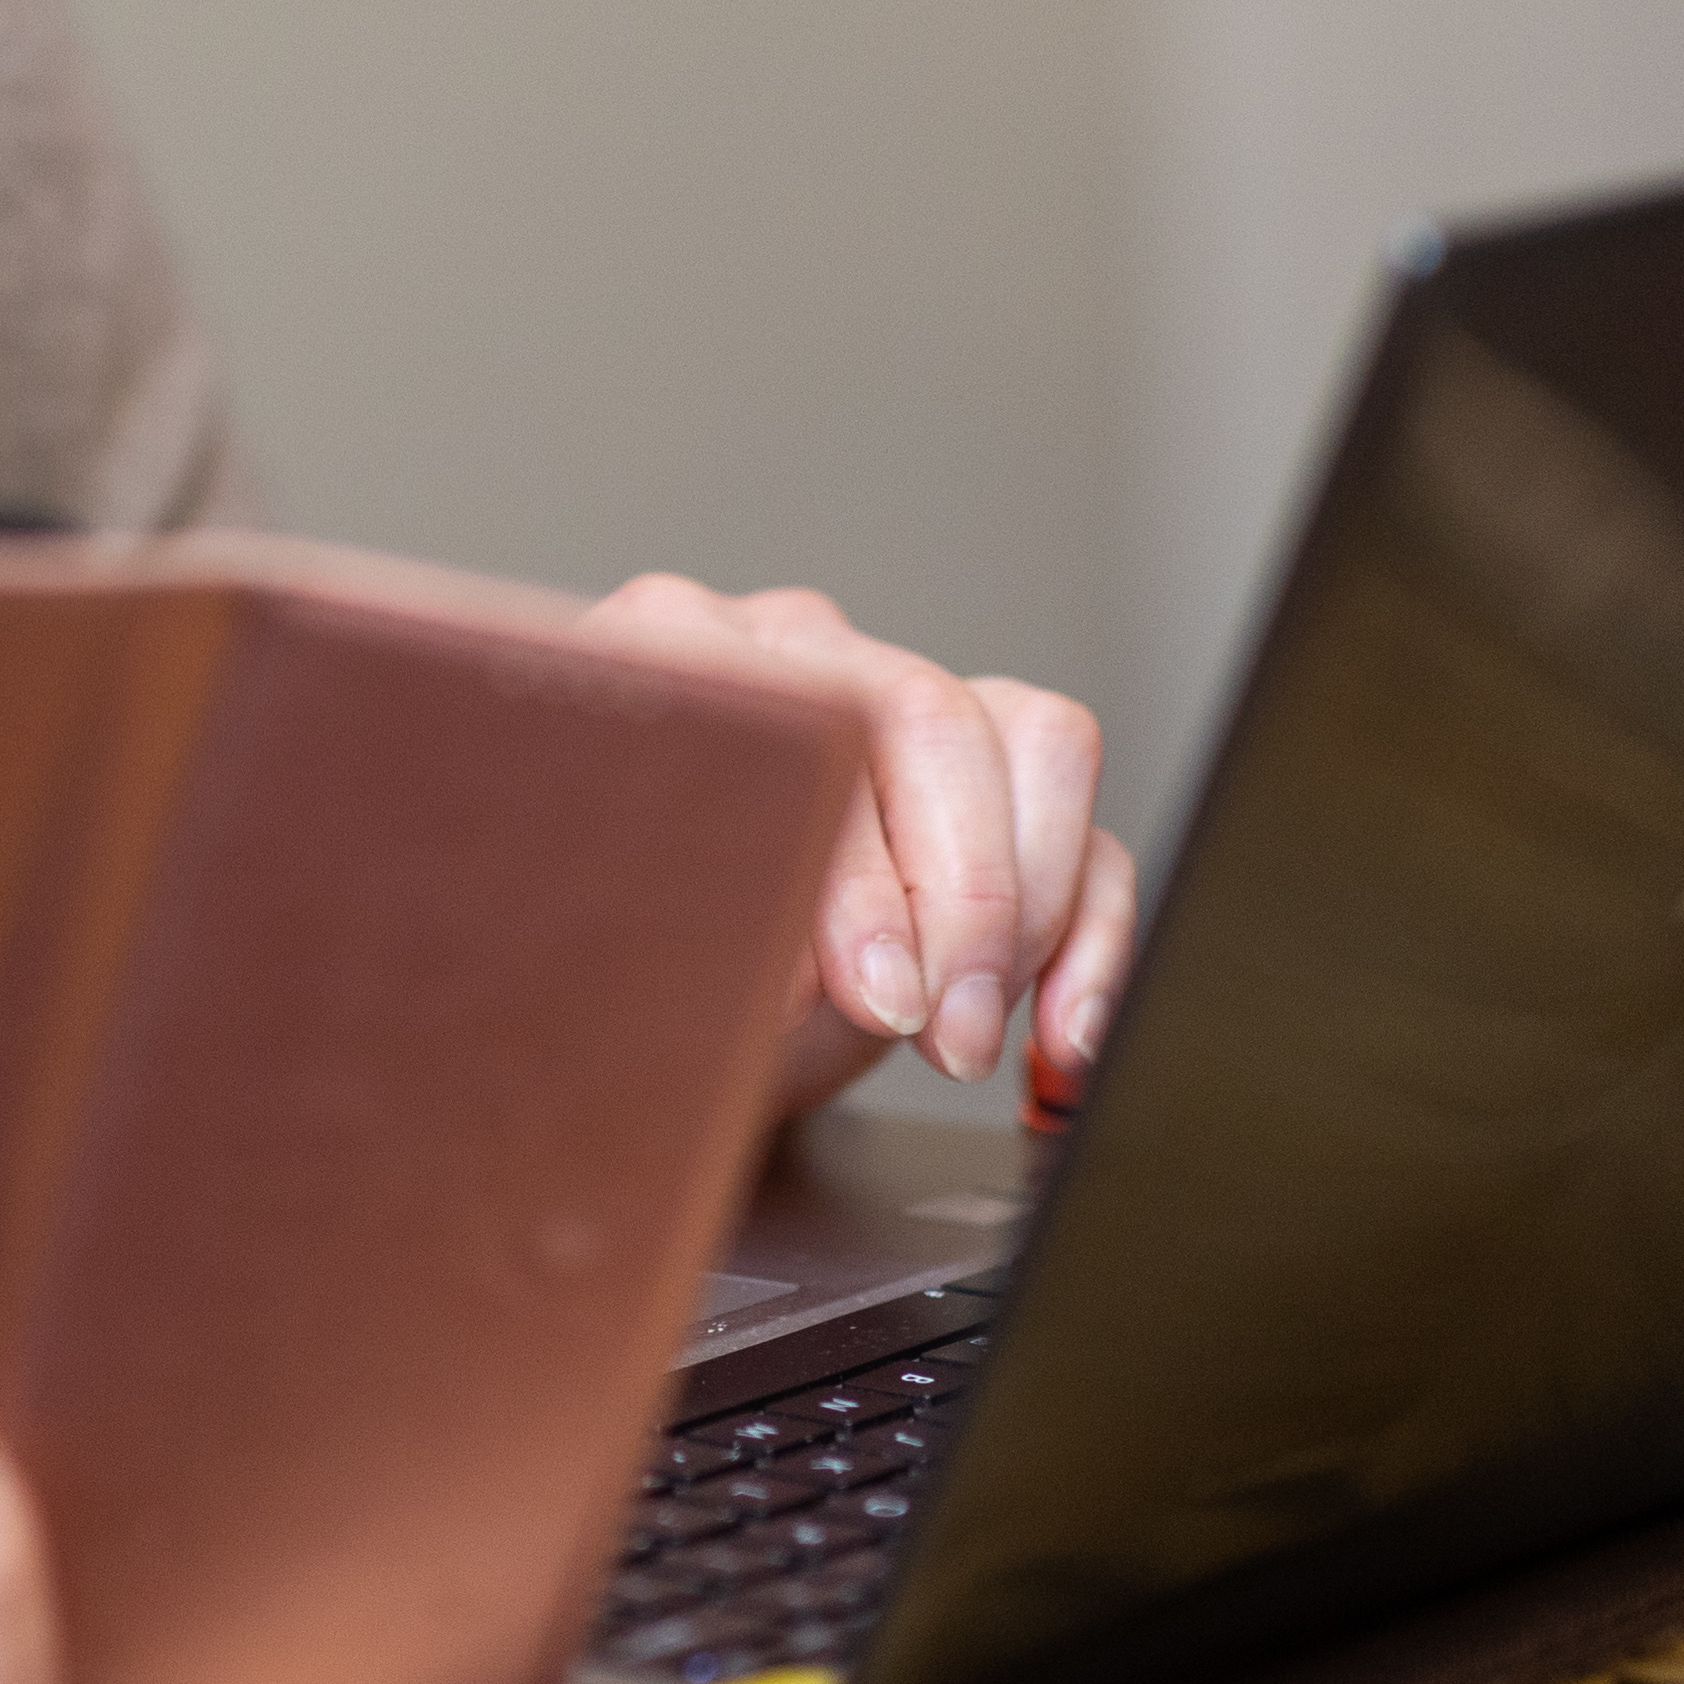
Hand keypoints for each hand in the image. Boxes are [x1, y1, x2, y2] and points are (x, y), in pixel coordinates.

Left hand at [581, 577, 1138, 1113]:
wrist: (611, 958)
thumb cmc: (595, 937)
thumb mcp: (608, 938)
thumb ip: (675, 927)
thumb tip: (782, 984)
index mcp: (677, 643)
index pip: (804, 726)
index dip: (851, 876)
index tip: (864, 997)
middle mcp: (796, 642)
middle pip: (934, 719)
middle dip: (957, 901)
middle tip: (938, 1035)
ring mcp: (901, 687)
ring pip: (1034, 745)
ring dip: (1024, 915)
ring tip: (965, 1042)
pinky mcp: (985, 762)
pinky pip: (1083, 823)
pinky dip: (1089, 937)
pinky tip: (1057, 1034)